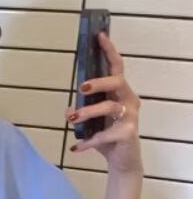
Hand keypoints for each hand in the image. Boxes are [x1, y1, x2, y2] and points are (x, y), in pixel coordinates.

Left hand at [65, 31, 143, 173]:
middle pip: (117, 81)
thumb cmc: (108, 137)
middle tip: (81, 88)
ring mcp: (131, 116)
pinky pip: (104, 134)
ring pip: (110, 106)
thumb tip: (68, 108)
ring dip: (88, 112)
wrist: (122, 162)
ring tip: (71, 119)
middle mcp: (129, 100)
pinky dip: (88, 142)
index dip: (109, 51)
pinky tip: (75, 148)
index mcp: (121, 92)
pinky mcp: (128, 133)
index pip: (116, 67)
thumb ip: (82, 111)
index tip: (99, 36)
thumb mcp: (92, 122)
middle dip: (98, 82)